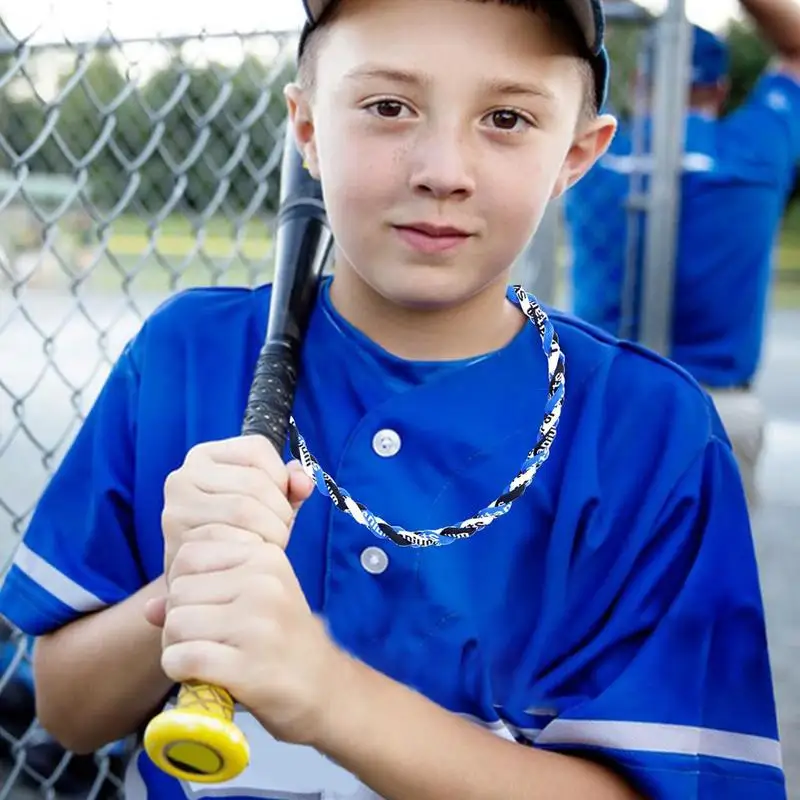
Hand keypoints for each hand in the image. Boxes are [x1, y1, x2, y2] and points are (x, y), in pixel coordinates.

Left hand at [146, 535, 344, 746]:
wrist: (325, 689)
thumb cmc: (282, 640)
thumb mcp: (253, 601)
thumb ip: (201, 596)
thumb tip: (148, 608)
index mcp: (265, 556)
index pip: (189, 553)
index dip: (183, 584)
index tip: (206, 607)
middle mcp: (264, 582)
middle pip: (179, 590)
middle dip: (178, 619)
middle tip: (203, 640)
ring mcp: (258, 623)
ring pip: (176, 624)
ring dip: (177, 647)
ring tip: (204, 657)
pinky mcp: (250, 665)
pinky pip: (183, 658)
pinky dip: (180, 671)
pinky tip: (200, 675)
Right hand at [159, 435, 311, 581]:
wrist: (207, 581)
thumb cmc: (242, 534)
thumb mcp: (270, 503)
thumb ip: (292, 486)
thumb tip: (304, 481)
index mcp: (206, 456)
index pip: (257, 449)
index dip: (281, 478)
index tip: (280, 502)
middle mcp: (183, 476)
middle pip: (254, 481)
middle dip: (280, 511)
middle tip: (279, 533)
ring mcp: (176, 507)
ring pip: (244, 509)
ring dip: (270, 533)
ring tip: (267, 547)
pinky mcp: (177, 539)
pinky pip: (229, 538)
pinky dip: (251, 550)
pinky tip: (250, 559)